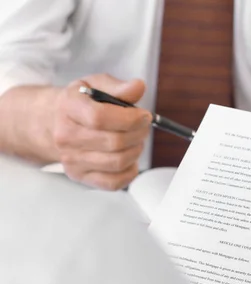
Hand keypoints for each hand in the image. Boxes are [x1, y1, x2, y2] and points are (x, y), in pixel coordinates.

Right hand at [53, 74, 151, 189]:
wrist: (56, 123)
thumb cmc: (82, 104)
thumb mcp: (96, 85)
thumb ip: (118, 87)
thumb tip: (138, 87)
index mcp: (68, 108)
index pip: (100, 118)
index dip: (130, 118)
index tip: (144, 116)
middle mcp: (66, 137)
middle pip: (114, 142)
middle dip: (138, 134)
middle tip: (143, 127)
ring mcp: (71, 160)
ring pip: (117, 162)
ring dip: (136, 151)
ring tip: (135, 140)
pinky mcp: (80, 177)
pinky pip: (114, 182)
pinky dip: (130, 171)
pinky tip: (129, 158)